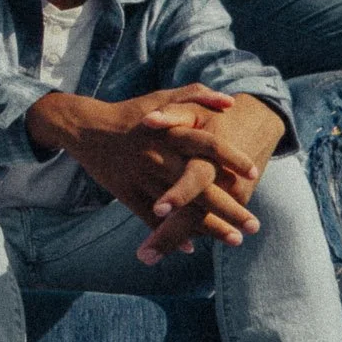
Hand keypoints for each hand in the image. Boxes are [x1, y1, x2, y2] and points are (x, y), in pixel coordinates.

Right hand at [31, 85, 261, 261]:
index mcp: (171, 133)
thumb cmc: (132, 113)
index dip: (233, 159)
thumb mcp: (163, 97)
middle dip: (230, 209)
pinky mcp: (128, 194)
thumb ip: (197, 95)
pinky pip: (153, 219)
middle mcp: (160, 157)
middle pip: (201, 187)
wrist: (88, 128)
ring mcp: (144, 179)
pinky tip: (194, 246)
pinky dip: (172, 234)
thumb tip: (230, 102)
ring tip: (234, 240)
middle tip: (253, 225)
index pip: (209, 146)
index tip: (254, 173)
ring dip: (209, 227)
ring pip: (181, 209)